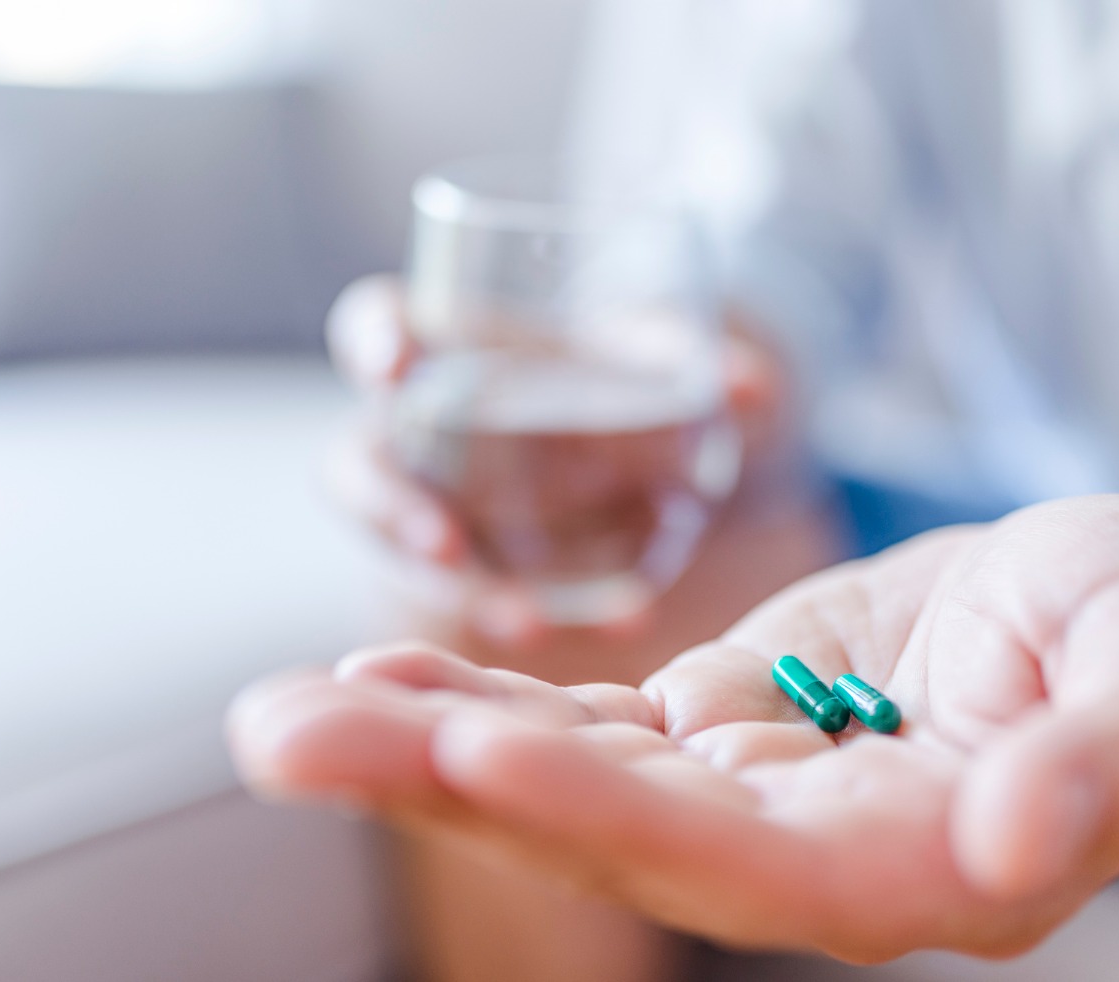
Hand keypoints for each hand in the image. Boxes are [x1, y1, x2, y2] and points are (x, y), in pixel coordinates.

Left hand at [228, 495, 1118, 960]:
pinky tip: (382, 679)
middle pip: (609, 832)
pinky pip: (583, 725)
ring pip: (570, 779)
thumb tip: (1023, 843)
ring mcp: (745, 794)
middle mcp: (803, 854)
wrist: (1105, 604)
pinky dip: (485, 702)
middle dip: (446, 784)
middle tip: (283, 739)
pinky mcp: (713, 729)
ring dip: (423, 746)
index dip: (611, 815)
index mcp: (914, 867)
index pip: (745, 863)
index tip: (479, 761)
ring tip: (283, 718)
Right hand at [324, 275, 808, 653]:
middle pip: (362, 462)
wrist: (648, 440)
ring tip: (530, 624)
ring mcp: (441, 504)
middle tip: (445, 547)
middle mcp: (422, 430)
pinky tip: (628, 623)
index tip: (395, 366)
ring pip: (406, 550)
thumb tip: (755, 387)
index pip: (376, 325)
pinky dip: (542, 614)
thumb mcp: (660, 356)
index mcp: (447, 346)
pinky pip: (485, 595)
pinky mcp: (478, 567)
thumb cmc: (623, 370)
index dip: (375, 342)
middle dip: (391, 506)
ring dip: (460, 589)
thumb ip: (692, 360)